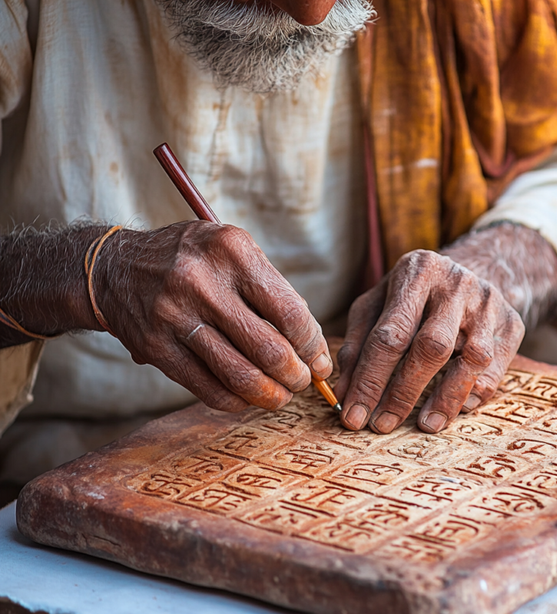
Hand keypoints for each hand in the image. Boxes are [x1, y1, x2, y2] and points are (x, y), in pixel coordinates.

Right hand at [94, 221, 331, 411]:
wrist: (115, 267)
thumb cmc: (193, 260)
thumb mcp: (233, 250)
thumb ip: (272, 289)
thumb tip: (312, 344)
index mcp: (231, 250)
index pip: (290, 312)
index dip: (313, 345)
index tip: (321, 360)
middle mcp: (201, 282)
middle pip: (269, 349)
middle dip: (297, 375)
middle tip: (304, 381)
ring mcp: (175, 316)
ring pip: (240, 375)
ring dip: (271, 395)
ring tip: (282, 395)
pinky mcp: (156, 348)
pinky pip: (208, 388)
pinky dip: (237, 401)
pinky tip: (248, 398)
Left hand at [334, 249, 524, 433]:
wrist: (475, 268)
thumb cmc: (414, 294)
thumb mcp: (378, 304)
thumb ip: (358, 345)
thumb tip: (343, 394)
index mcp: (416, 272)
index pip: (390, 334)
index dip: (369, 380)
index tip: (354, 415)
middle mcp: (456, 284)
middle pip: (431, 347)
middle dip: (404, 392)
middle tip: (383, 425)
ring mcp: (488, 304)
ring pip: (472, 359)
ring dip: (446, 399)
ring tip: (424, 425)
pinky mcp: (512, 323)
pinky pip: (496, 368)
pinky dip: (475, 393)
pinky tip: (456, 408)